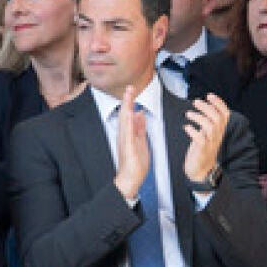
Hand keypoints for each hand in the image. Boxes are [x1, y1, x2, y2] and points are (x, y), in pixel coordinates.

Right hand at [113, 86, 150, 203]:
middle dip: (127, 100)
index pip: (129, 114)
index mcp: (128, 133)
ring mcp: (124, 140)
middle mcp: (124, 135)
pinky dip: (128, 121)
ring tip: (128, 95)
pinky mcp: (127, 146)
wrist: (130, 178)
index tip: (132, 90)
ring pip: (125, 120)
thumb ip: (140, 128)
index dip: (130, 102)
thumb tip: (140, 114)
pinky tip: (129, 113)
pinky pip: (127, 131)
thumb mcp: (141, 141)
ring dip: (126, 107)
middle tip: (130, 87)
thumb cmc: (135, 163)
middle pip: (125, 114)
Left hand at [180, 94, 230, 185]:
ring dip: (198, 117)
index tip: (209, 95)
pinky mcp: (202, 151)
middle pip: (217, 118)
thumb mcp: (206, 134)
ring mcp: (210, 143)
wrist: (200, 170)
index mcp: (219, 131)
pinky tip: (186, 127)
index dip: (219, 103)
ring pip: (210, 127)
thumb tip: (203, 106)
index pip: (225, 115)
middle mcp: (217, 136)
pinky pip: (200, 139)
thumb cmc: (201, 150)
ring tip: (188, 114)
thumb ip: (207, 122)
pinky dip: (193, 131)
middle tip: (195, 102)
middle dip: (207, 107)